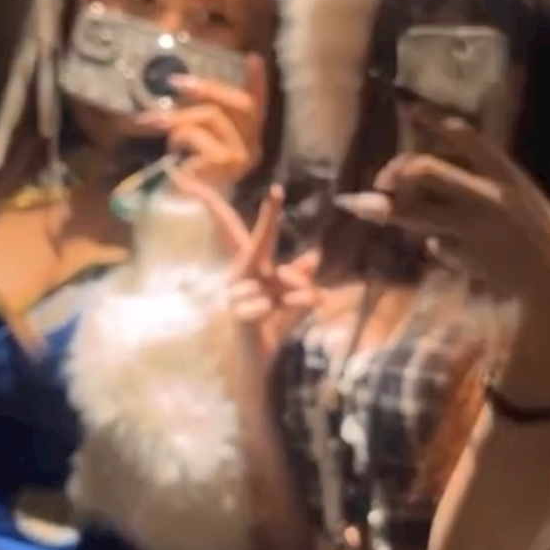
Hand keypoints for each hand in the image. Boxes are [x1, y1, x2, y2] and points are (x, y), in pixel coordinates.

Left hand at [136, 55, 266, 185]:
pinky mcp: (222, 162)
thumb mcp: (198, 141)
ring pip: (212, 117)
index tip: (254, 57)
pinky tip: (171, 148)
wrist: (182, 212)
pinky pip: (196, 133)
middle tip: (177, 82)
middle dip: (209, 89)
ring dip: (179, 117)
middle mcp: (252, 148)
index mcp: (250, 141)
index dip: (258, 83)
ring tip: (157, 124)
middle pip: (241, 105)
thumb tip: (182, 87)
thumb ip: (202, 120)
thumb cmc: (189, 177)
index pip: (258, 107)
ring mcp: (240, 156)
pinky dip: (178, 135)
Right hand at [171, 171, 319, 366]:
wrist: (258, 361)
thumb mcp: (293, 300)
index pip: (257, 236)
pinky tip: (270, 317)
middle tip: (276, 191)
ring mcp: (236, 294)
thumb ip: (299, 279)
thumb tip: (313, 255)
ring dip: (294, 294)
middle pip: (257, 244)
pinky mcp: (238, 313)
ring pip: (277, 280)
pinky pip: (267, 302)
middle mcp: (241, 276)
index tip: (277, 188)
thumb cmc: (272, 328)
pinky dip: (282, 309)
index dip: (266, 214)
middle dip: (268, 221)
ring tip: (297, 305)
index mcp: (253, 269)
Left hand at [371, 119, 549, 331]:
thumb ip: (474, 179)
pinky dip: (434, 242)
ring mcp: (470, 227)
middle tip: (382, 179)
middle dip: (397, 170)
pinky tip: (445, 246)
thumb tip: (424, 172)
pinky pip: (434, 243)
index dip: (434, 120)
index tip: (409, 107)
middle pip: (426, 170)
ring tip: (364, 205)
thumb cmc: (533, 224)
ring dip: (389, 208)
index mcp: (504, 173)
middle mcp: (485, 196)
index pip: (465, 137)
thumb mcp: (513, 190)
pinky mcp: (461, 254)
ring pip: (416, 211)